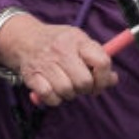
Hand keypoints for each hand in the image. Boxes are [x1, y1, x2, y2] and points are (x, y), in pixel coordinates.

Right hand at [0, 13, 116, 106]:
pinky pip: (50, 97)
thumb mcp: (80, 42)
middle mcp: (61, 50)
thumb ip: (98, 58)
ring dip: (69, 94)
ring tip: (65, 85)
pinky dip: (53, 99)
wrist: (25, 39)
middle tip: (81, 85)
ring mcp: (46, 63)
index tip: (101, 82)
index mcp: (78, 40)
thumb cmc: (58, 43)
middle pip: (84, 82)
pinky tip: (52, 89)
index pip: (102, 62)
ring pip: (67, 91)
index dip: (104, 77)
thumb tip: (113, 79)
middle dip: (86, 88)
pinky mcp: (32, 76)